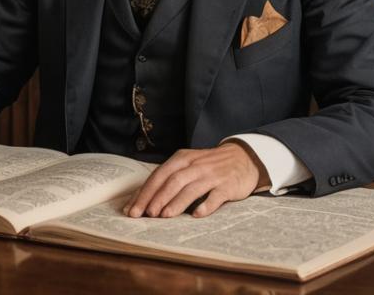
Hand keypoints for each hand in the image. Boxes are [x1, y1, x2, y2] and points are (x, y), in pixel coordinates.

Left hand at [123, 141, 269, 218]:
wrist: (242, 157)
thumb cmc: (208, 166)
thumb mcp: (188, 165)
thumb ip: (169, 179)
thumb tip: (145, 200)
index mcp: (182, 158)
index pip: (159, 175)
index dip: (145, 192)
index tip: (132, 209)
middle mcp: (195, 165)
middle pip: (172, 181)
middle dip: (157, 198)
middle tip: (145, 215)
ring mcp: (212, 175)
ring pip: (191, 188)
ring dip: (176, 202)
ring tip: (164, 216)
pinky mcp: (227, 185)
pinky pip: (215, 196)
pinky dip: (206, 205)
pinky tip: (196, 215)